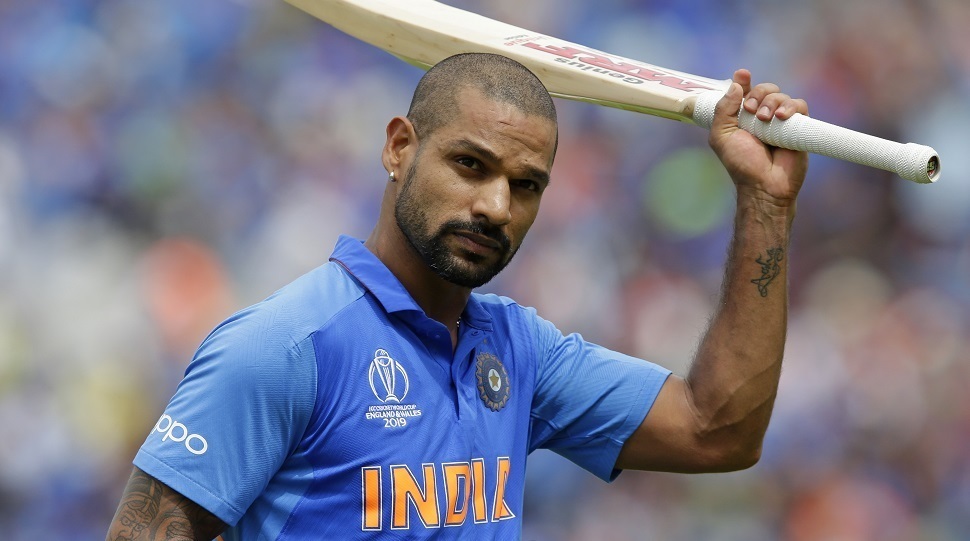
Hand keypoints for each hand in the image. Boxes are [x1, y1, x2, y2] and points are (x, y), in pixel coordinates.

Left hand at [708, 69, 808, 208]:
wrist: (764, 185)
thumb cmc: (741, 164)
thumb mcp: (721, 136)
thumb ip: (724, 110)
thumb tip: (736, 84)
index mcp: (742, 118)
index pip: (745, 91)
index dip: (743, 81)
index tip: (743, 75)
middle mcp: (762, 117)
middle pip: (765, 89)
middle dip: (758, 94)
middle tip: (752, 110)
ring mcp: (781, 122)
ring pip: (782, 96)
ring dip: (773, 101)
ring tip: (766, 119)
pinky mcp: (799, 127)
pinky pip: (800, 106)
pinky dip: (792, 107)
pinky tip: (782, 118)